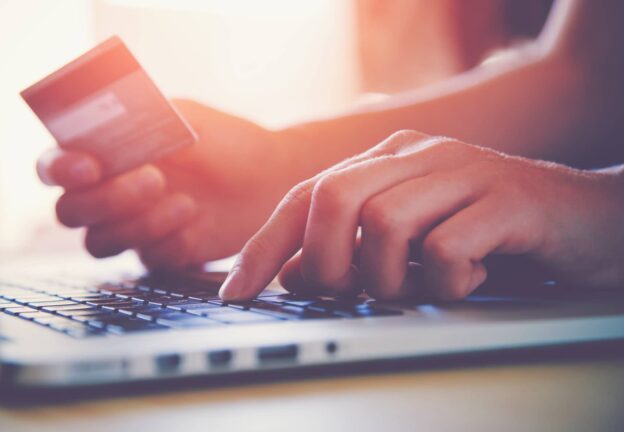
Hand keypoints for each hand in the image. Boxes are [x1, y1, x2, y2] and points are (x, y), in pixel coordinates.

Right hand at [37, 100, 304, 268]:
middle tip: (154, 179)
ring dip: (137, 224)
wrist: (268, 176)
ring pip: (99, 243)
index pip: (54, 166)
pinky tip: (195, 220)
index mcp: (101, 155)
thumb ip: (141, 118)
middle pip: (69, 212)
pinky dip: (167, 241)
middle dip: (106, 199)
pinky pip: (145, 260)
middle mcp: (106, 195)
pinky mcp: (159, 255)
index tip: (88, 166)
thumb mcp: (182, 116)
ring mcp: (130, 229)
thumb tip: (104, 121)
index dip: (59, 169)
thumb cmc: (222, 140)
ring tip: (185, 201)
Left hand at [219, 130, 623, 300]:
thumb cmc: (490, 233)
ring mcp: (465, 172)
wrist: (591, 219)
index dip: (265, 247)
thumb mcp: (411, 241)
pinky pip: (447, 249)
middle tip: (344, 292)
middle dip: (323, 261)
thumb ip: (353, 249)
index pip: (306, 197)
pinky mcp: (508, 200)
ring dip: (388, 276)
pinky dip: (446, 282)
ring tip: (416, 286)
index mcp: (388, 160)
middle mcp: (420, 156)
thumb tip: (293, 274)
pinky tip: (469, 281)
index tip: (236, 293)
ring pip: (384, 221)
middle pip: (333, 197)